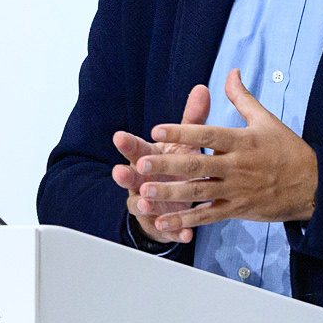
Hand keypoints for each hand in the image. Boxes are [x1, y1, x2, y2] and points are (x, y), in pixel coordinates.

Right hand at [111, 83, 211, 244]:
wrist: (171, 200)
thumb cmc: (176, 166)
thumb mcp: (183, 142)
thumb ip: (192, 118)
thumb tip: (202, 88)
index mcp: (148, 158)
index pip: (134, 148)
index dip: (127, 144)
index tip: (120, 136)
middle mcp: (143, 181)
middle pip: (130, 177)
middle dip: (125, 175)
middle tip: (121, 172)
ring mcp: (149, 203)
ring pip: (142, 204)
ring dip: (144, 203)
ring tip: (146, 202)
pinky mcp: (161, 224)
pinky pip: (167, 229)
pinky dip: (174, 231)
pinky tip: (184, 233)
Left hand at [136, 69, 317, 231]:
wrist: (314, 186)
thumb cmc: (288, 150)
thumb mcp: (266, 120)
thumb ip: (242, 98)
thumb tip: (231, 72)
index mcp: (241, 141)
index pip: (207, 135)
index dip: (181, 132)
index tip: (157, 130)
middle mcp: (236, 166)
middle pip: (197, 165)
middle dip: (167, 165)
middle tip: (142, 165)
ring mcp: (236, 189)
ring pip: (199, 191)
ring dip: (171, 193)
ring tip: (144, 193)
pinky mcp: (237, 209)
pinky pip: (208, 216)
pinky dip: (186, 220)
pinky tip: (164, 222)